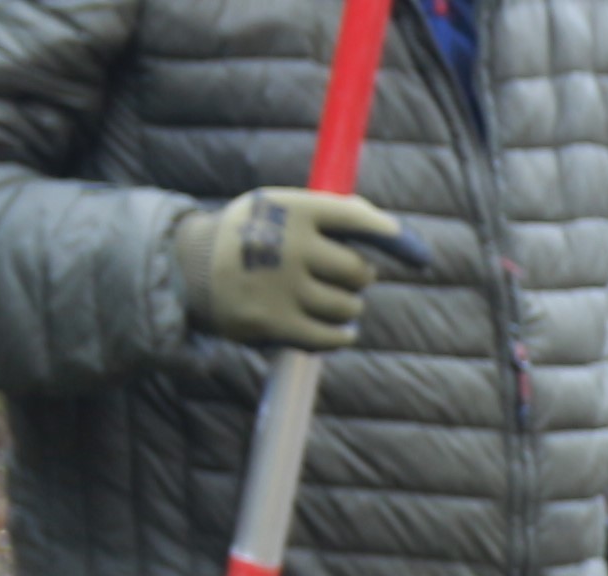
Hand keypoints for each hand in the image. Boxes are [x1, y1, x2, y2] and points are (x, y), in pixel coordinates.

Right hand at [170, 185, 405, 349]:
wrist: (190, 266)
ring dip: (348, 307)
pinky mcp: (273, 322)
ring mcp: (279, 285)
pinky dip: (341, 335)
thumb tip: (404, 238)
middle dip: (358, 277)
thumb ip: (339, 217)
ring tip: (324, 298)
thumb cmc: (258, 235)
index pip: (356, 219)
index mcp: (290, 208)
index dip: (392, 236)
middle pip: (360, 271)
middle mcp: (286, 244)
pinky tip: (335, 328)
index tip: (417, 253)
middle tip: (339, 276)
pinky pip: (333, 337)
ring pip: (349, 307)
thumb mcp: (286, 209)